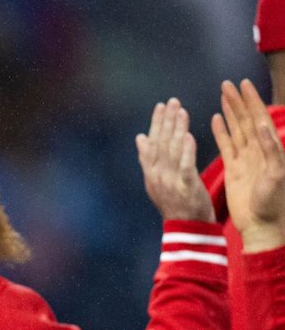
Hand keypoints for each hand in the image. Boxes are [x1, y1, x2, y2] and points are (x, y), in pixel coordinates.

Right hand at [137, 98, 214, 223]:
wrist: (187, 228)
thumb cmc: (176, 204)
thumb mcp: (157, 181)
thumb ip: (149, 159)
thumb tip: (140, 137)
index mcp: (150, 173)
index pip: (152, 143)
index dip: (156, 123)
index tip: (160, 106)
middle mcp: (157, 176)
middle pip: (160, 144)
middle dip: (166, 121)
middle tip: (172, 102)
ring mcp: (170, 181)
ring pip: (172, 151)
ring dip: (176, 129)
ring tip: (181, 111)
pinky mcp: (185, 186)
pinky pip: (185, 165)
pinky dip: (186, 150)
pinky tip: (188, 136)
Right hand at [214, 78, 284, 252]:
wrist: (262, 225)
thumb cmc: (273, 202)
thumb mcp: (276, 174)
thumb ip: (271, 150)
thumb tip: (261, 126)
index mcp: (268, 149)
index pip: (258, 118)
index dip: (251, 101)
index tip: (243, 84)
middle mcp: (257, 150)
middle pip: (246, 119)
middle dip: (238, 101)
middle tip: (228, 84)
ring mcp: (245, 159)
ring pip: (236, 129)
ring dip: (229, 112)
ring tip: (222, 95)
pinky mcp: (234, 169)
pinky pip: (227, 146)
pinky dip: (221, 132)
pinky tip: (216, 120)